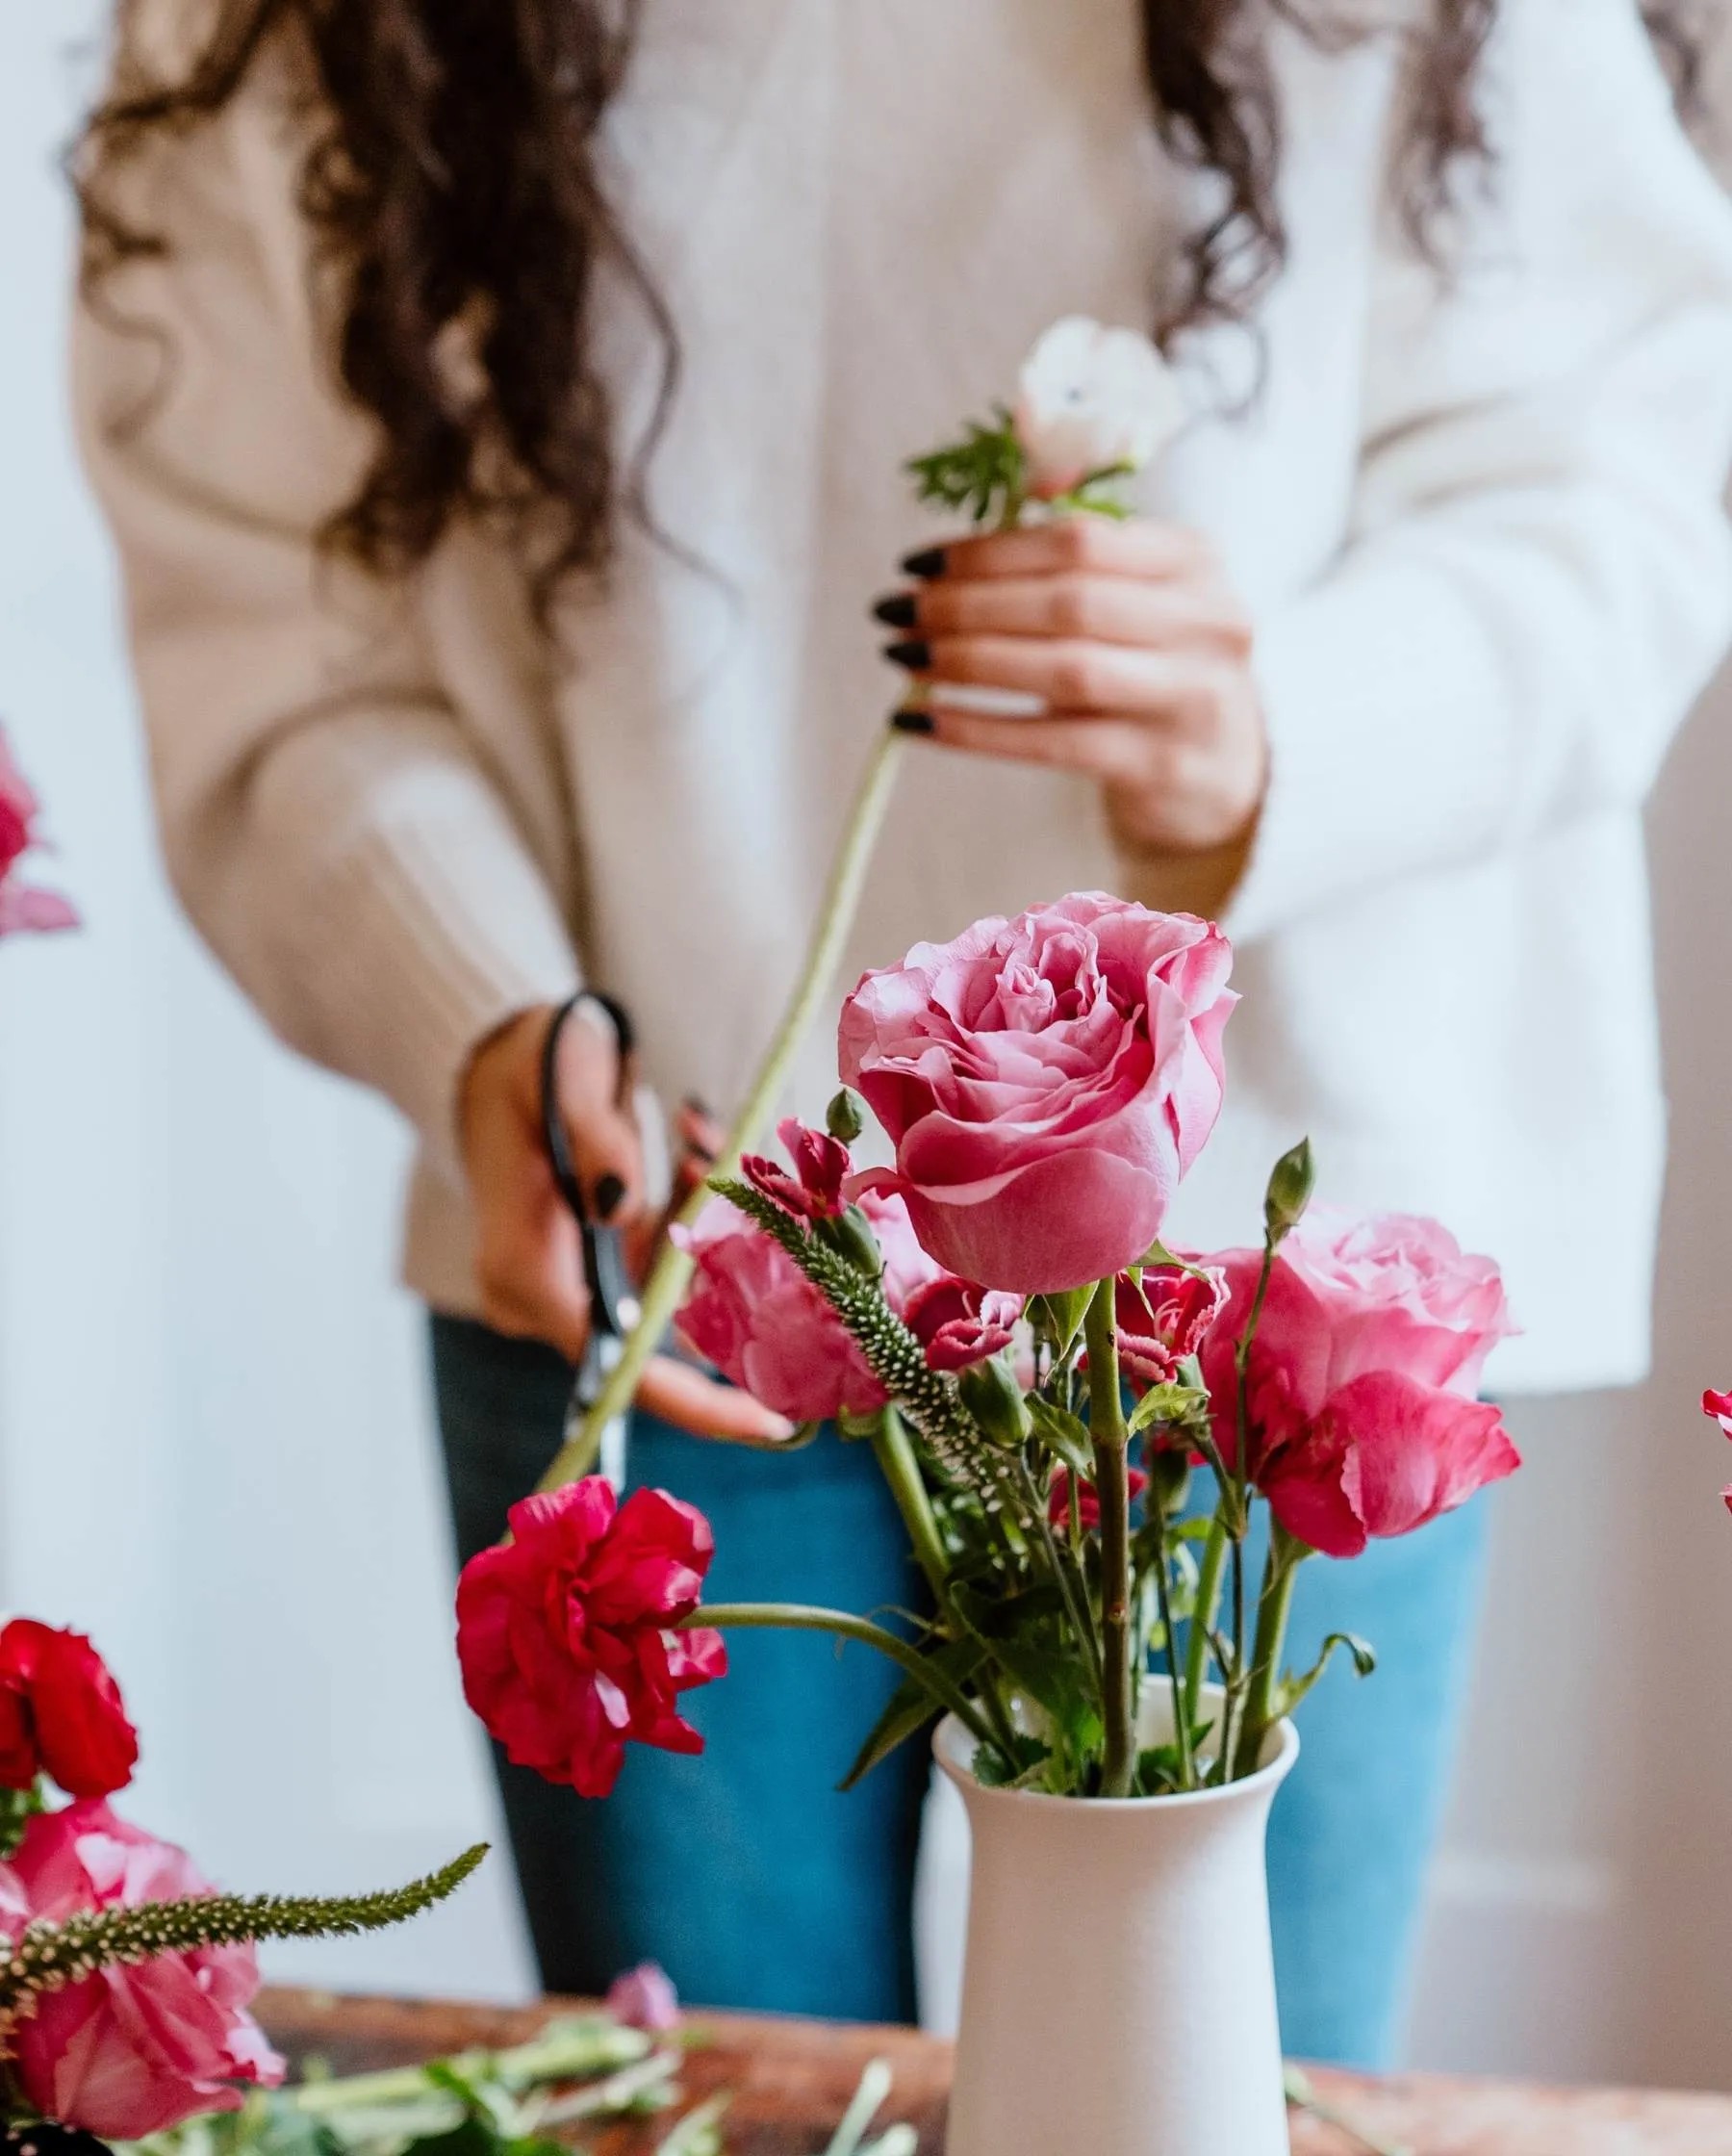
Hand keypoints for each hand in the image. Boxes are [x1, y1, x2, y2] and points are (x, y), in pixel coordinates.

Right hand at [459, 1005, 792, 1443]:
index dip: (694, 1400)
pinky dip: (694, 1226)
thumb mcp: (564, 1075)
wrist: (488, 1056)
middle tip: (788, 1263)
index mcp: (523, 1267)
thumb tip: (622, 1203)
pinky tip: (695, 1157)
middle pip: (654, 1343)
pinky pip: (664, 1270)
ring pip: (670, 1300)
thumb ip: (596, 1136)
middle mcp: (541, 1293)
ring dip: (711, 1243)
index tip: (769, 1425)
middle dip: (727, 1297)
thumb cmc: (529, 1060)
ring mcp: (568, 1283)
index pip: (616, 1363)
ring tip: (707, 1152)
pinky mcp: (592, 1263)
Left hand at [879, 518, 1266, 902]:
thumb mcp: (1139, 593)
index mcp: (1192, 559)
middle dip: (967, 605)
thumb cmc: (1155, 665)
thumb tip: (979, 503)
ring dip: (968, 663)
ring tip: (904, 659)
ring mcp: (1190, 697)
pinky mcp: (1162, 764)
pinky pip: (1055, 744)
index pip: (1079, 539)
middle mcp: (1206, 622)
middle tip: (895, 612)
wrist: (1226, 770)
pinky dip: (980, 731)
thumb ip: (1073, 547)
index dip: (990, 550)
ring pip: (1064, 671)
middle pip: (1069, 602)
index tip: (917, 562)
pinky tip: (924, 722)